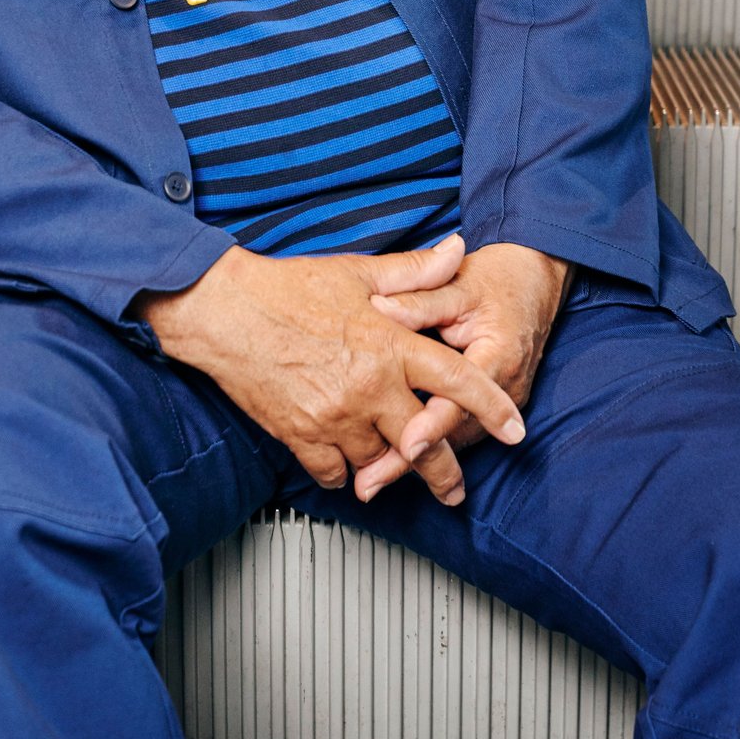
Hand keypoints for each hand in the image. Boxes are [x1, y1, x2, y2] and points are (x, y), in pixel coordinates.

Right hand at [136, 235, 526, 507]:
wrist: (224, 310)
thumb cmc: (288, 287)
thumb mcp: (358, 271)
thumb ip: (415, 270)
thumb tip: (458, 250)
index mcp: (390, 345)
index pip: (459, 382)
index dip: (493, 409)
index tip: (515, 431)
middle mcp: (369, 387)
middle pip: (425, 444)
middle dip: (445, 472)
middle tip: (454, 488)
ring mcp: (335, 417)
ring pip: (380, 462)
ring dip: (386, 465)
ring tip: (388, 463)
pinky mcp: (302, 437)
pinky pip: (336, 474)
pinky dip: (344, 471)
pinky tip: (344, 458)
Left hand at [358, 243, 572, 503]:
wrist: (537, 279)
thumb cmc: (498, 279)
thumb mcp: (458, 284)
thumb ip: (419, 301)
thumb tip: (377, 308)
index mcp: (498, 357)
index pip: (461, 399)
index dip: (431, 424)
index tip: (404, 443)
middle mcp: (505, 388)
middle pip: (454, 433)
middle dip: (412, 460)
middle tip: (369, 480)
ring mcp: (501, 402)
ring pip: (455, 439)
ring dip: (417, 461)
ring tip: (371, 480)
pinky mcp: (491, 407)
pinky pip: (457, 430)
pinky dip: (428, 443)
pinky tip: (393, 458)